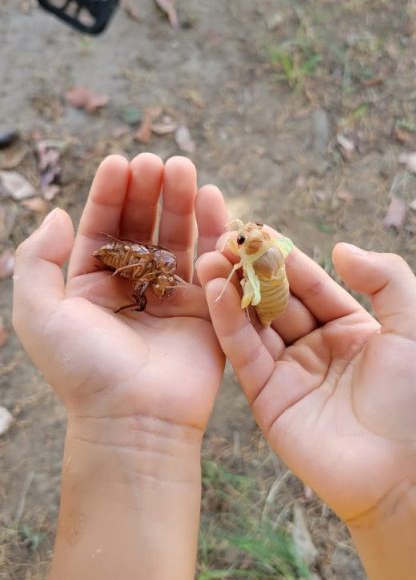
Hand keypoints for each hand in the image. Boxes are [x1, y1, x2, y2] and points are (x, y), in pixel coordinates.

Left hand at [13, 154, 226, 448]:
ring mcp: (172, 296)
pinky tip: (210, 198)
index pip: (101, 227)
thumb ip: (38, 260)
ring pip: (177, 237)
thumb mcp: (40, 313)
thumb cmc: (82, 370)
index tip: (118, 162)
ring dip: (180, 201)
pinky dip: (213, 229)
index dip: (109, 193)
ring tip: (183, 168)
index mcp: (92, 285)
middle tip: (156, 162)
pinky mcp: (207, 310)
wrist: (133, 418)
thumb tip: (57, 213)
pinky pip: (212, 262)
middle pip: (142, 225)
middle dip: (148, 190)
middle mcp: (133, 286)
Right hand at [197, 240, 415, 523]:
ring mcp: (290, 373)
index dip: (287, 256)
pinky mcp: (267, 399)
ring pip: (254, 322)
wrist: (404, 471)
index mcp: (352, 328)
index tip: (259, 228)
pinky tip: (216, 292)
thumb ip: (386, 277)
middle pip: (278, 299)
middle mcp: (317, 348)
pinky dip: (227, 323)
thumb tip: (340, 248)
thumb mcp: (415, 325)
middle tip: (225, 237)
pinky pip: (244, 354)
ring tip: (210, 257)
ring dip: (231, 290)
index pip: (312, 283)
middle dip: (252, 269)